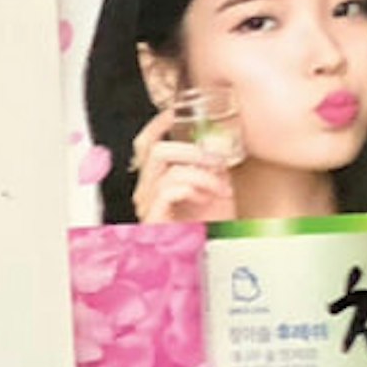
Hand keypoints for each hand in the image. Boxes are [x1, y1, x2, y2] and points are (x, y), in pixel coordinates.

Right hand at [128, 103, 233, 225]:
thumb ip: (210, 165)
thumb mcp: (215, 187)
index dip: (159, 123)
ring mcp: (149, 206)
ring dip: (200, 172)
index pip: (147, 143)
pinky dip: (193, 186)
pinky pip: (168, 188)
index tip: (178, 111)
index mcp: (157, 181)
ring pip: (165, 167)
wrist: (215, 255)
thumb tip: (218, 142)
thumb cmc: (214, 226)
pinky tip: (210, 196)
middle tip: (215, 158)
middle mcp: (147, 192)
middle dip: (190, 149)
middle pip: (155, 149)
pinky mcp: (155, 219)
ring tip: (219, 185)